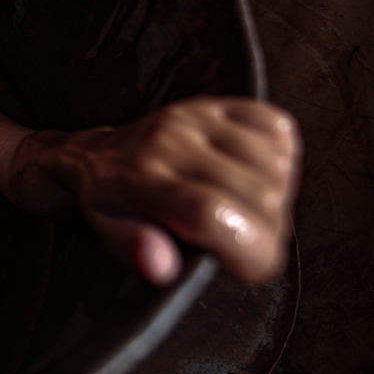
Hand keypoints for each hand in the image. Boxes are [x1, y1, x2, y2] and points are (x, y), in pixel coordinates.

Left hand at [13, 97, 300, 285]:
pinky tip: (253, 173)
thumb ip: (135, 251)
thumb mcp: (109, 235)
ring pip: (274, 164)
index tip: (252, 268)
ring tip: (246, 207)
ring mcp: (192, 118)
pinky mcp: (212, 104)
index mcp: (141, 180)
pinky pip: (276, 127)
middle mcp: (169, 142)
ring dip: (277, 196)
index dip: (250, 250)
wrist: (92, 155)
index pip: (211, 212)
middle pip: (258, 194)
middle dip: (268, 231)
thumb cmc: (108, 205)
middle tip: (246, 238)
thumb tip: (160, 266)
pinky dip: (281, 157)